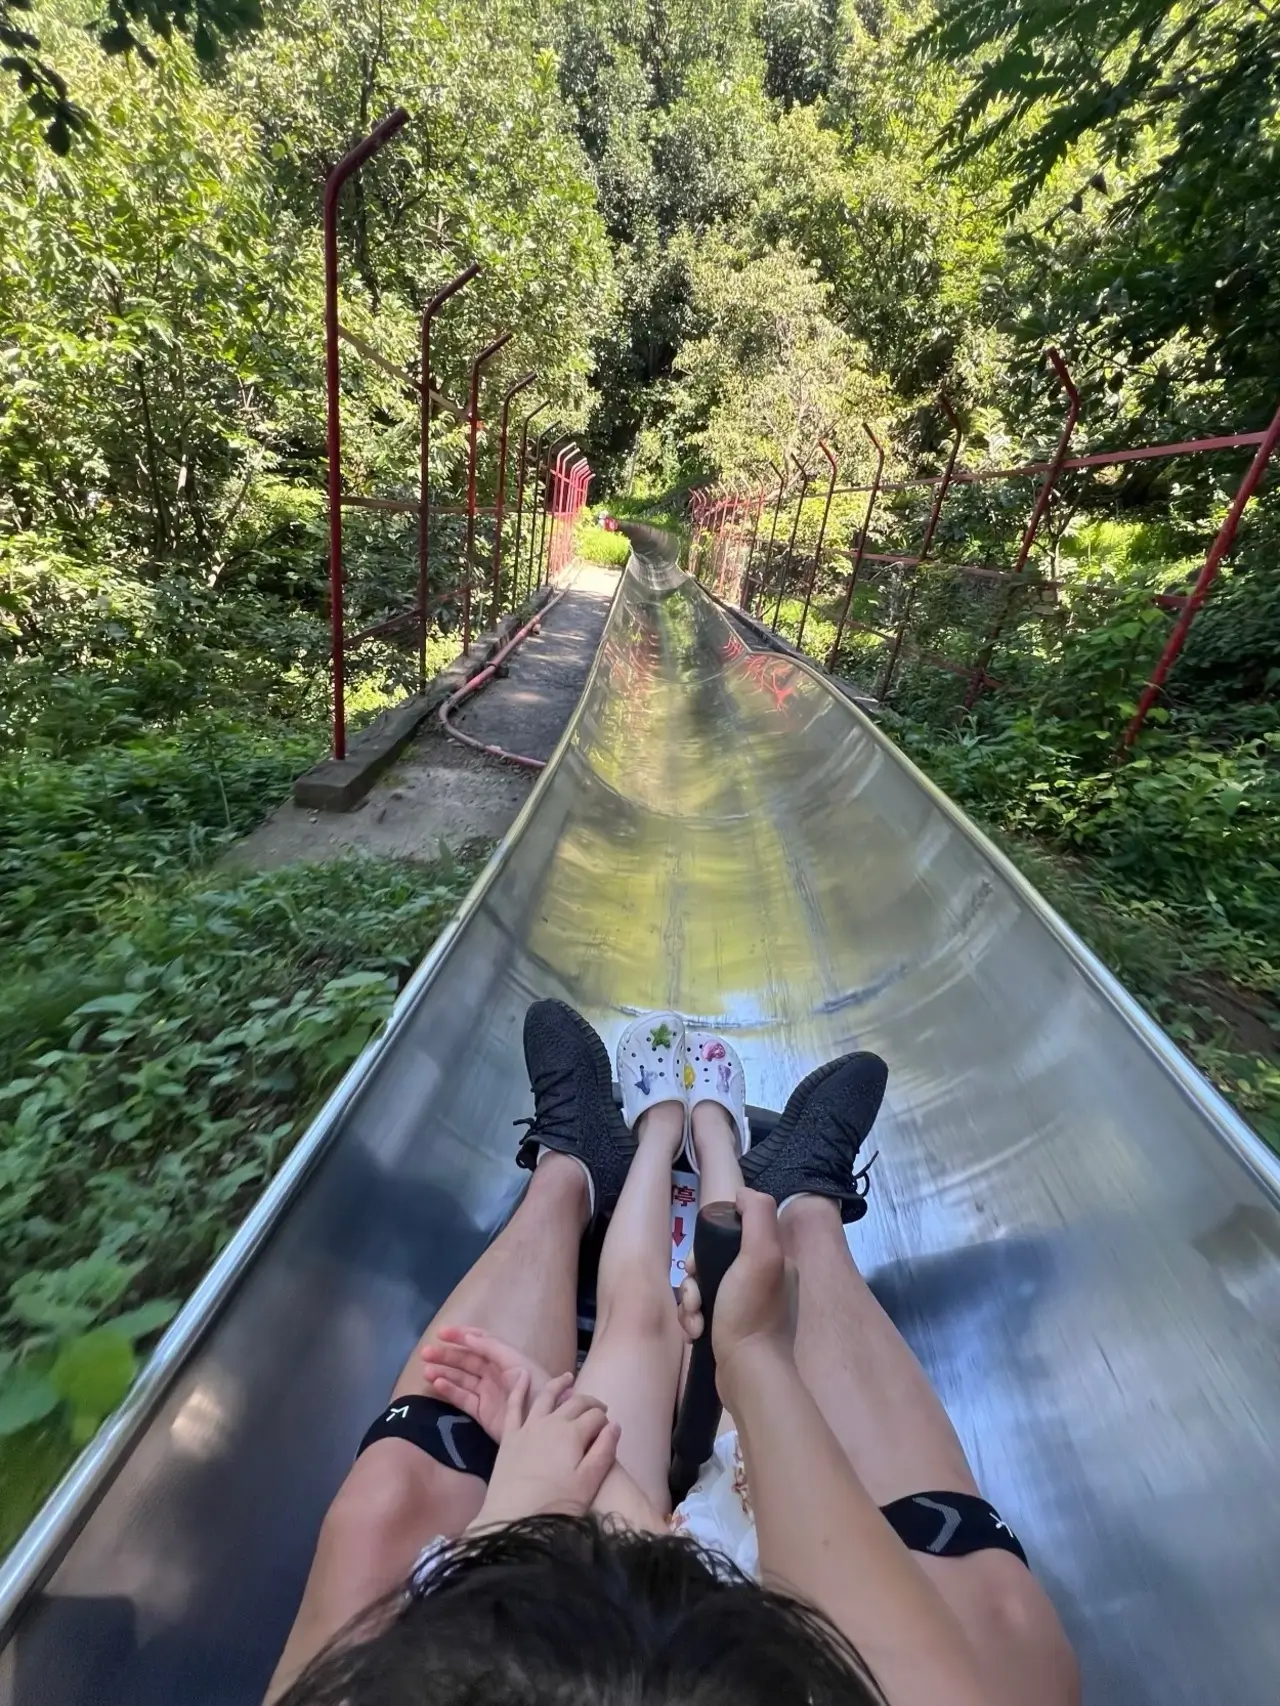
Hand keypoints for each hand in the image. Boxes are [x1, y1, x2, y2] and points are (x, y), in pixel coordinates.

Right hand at [420, 1326, 551, 1441]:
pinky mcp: (483, 1413)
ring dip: (444, 1372)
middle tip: (425, 1353)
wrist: (545, 1421)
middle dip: (446, 1355)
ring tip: (426, 1369)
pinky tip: (436, 1384)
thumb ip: (492, 1348)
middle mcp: (494, 1373)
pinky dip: (449, 1391)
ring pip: (461, 1379)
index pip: (479, 1342)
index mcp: (503, 1358)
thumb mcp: (515, 1362)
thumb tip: (467, 1336)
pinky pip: (463, 1398)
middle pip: (466, 1361)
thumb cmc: (535, 1386)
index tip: (441, 1333)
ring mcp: (487, 1393)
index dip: (461, 1336)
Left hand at [472, 1370, 618, 1526]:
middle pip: (576, 1403)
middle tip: (599, 1408)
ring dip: (560, 1384)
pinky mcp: (510, 1436)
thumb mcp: (589, 1483)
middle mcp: (552, 1423)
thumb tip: (615, 1425)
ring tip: (568, 1378)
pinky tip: (522, 1375)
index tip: (608, 1429)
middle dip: (590, 1402)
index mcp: (574, 1434)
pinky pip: (514, 1405)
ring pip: (547, 1396)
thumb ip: (604, 1452)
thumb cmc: (556, 1505)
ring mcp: (529, 1427)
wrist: (513, 1519)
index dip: (605, 1421)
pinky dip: (519, 1387)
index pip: (596, 1417)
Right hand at [677, 1188, 796, 1394]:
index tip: (700, 1259)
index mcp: (774, 1260)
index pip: (733, 1233)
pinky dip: (693, 1319)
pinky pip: (702, 1312)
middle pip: (713, 1260)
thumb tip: (743, 1193)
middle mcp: (763, 1281)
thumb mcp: (761, 1254)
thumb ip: (757, 1215)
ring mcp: (747, 1307)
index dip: (710, 1242)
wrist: (747, 1374)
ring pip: (703, 1287)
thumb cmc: (751, 1313)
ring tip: (694, 1319)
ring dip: (690, 1301)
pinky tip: (695, 1332)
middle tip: (694, 1294)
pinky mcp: (731, 1330)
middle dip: (695, 1276)